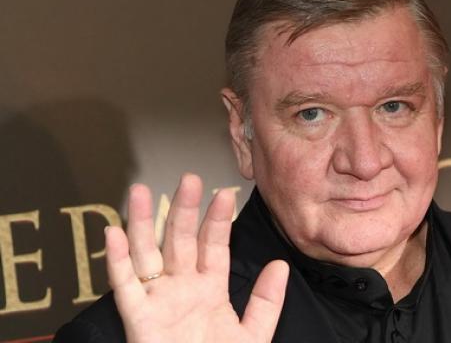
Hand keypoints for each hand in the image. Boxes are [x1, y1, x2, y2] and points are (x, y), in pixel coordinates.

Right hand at [105, 174, 288, 342]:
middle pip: (182, 242)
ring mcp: (158, 301)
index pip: (214, 247)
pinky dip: (116, 261)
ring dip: (145, 224)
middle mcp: (182, 289)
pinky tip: (114, 232)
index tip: (225, 192)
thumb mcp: (252, 336)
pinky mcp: (137, 319)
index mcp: (211, 291)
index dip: (218, 221)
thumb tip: (280, 265)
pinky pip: (124, 286)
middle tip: (190, 178)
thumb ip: (266, 302)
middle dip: (185, 211)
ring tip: (143, 191)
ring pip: (149, 254)